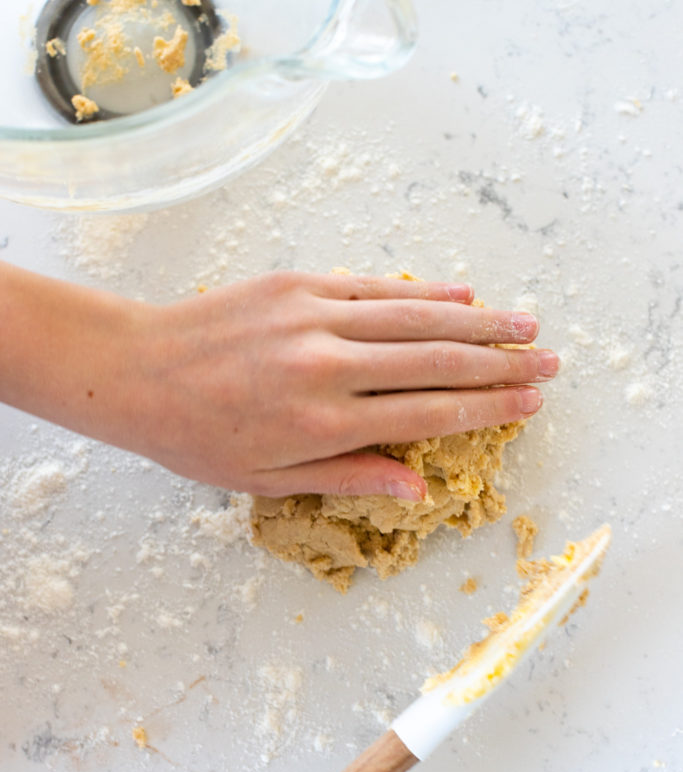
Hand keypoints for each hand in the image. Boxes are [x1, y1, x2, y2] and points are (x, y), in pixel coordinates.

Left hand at [0, 264, 557, 498]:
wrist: (134, 370)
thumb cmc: (197, 436)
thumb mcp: (270, 479)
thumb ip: (351, 477)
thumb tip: (420, 488)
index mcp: (321, 422)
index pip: (429, 413)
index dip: (487, 408)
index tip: (529, 403)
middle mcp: (326, 364)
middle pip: (436, 361)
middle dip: (500, 362)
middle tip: (549, 362)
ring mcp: (313, 316)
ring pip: (416, 317)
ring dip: (478, 322)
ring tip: (525, 325)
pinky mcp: (298, 283)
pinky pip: (374, 287)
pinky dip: (422, 292)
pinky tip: (462, 296)